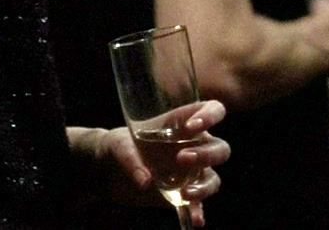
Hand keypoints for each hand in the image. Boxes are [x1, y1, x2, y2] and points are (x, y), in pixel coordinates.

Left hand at [76, 101, 228, 225]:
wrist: (109, 172)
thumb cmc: (118, 146)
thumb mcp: (120, 145)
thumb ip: (131, 159)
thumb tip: (145, 181)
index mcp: (183, 122)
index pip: (212, 110)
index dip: (210, 116)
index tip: (192, 127)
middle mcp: (193, 145)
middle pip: (219, 148)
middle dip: (206, 154)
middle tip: (182, 158)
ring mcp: (191, 172)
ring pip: (213, 177)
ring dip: (204, 186)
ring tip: (184, 194)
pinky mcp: (183, 193)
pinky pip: (197, 204)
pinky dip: (197, 212)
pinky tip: (195, 221)